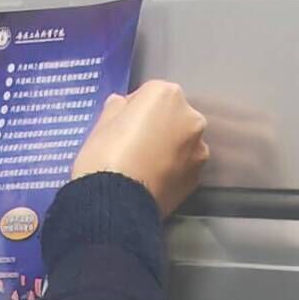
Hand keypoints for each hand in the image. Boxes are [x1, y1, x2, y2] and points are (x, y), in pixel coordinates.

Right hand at [71, 81, 208, 217]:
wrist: (114, 205)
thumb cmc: (104, 157)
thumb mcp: (101, 125)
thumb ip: (116, 109)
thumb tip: (121, 106)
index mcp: (166, 95)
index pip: (149, 95)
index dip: (132, 111)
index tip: (120, 127)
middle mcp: (191, 117)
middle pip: (171, 118)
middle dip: (156, 129)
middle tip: (132, 148)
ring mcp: (198, 149)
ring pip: (181, 144)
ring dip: (167, 151)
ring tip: (143, 169)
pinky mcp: (197, 179)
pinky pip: (182, 168)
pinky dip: (171, 172)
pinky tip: (151, 184)